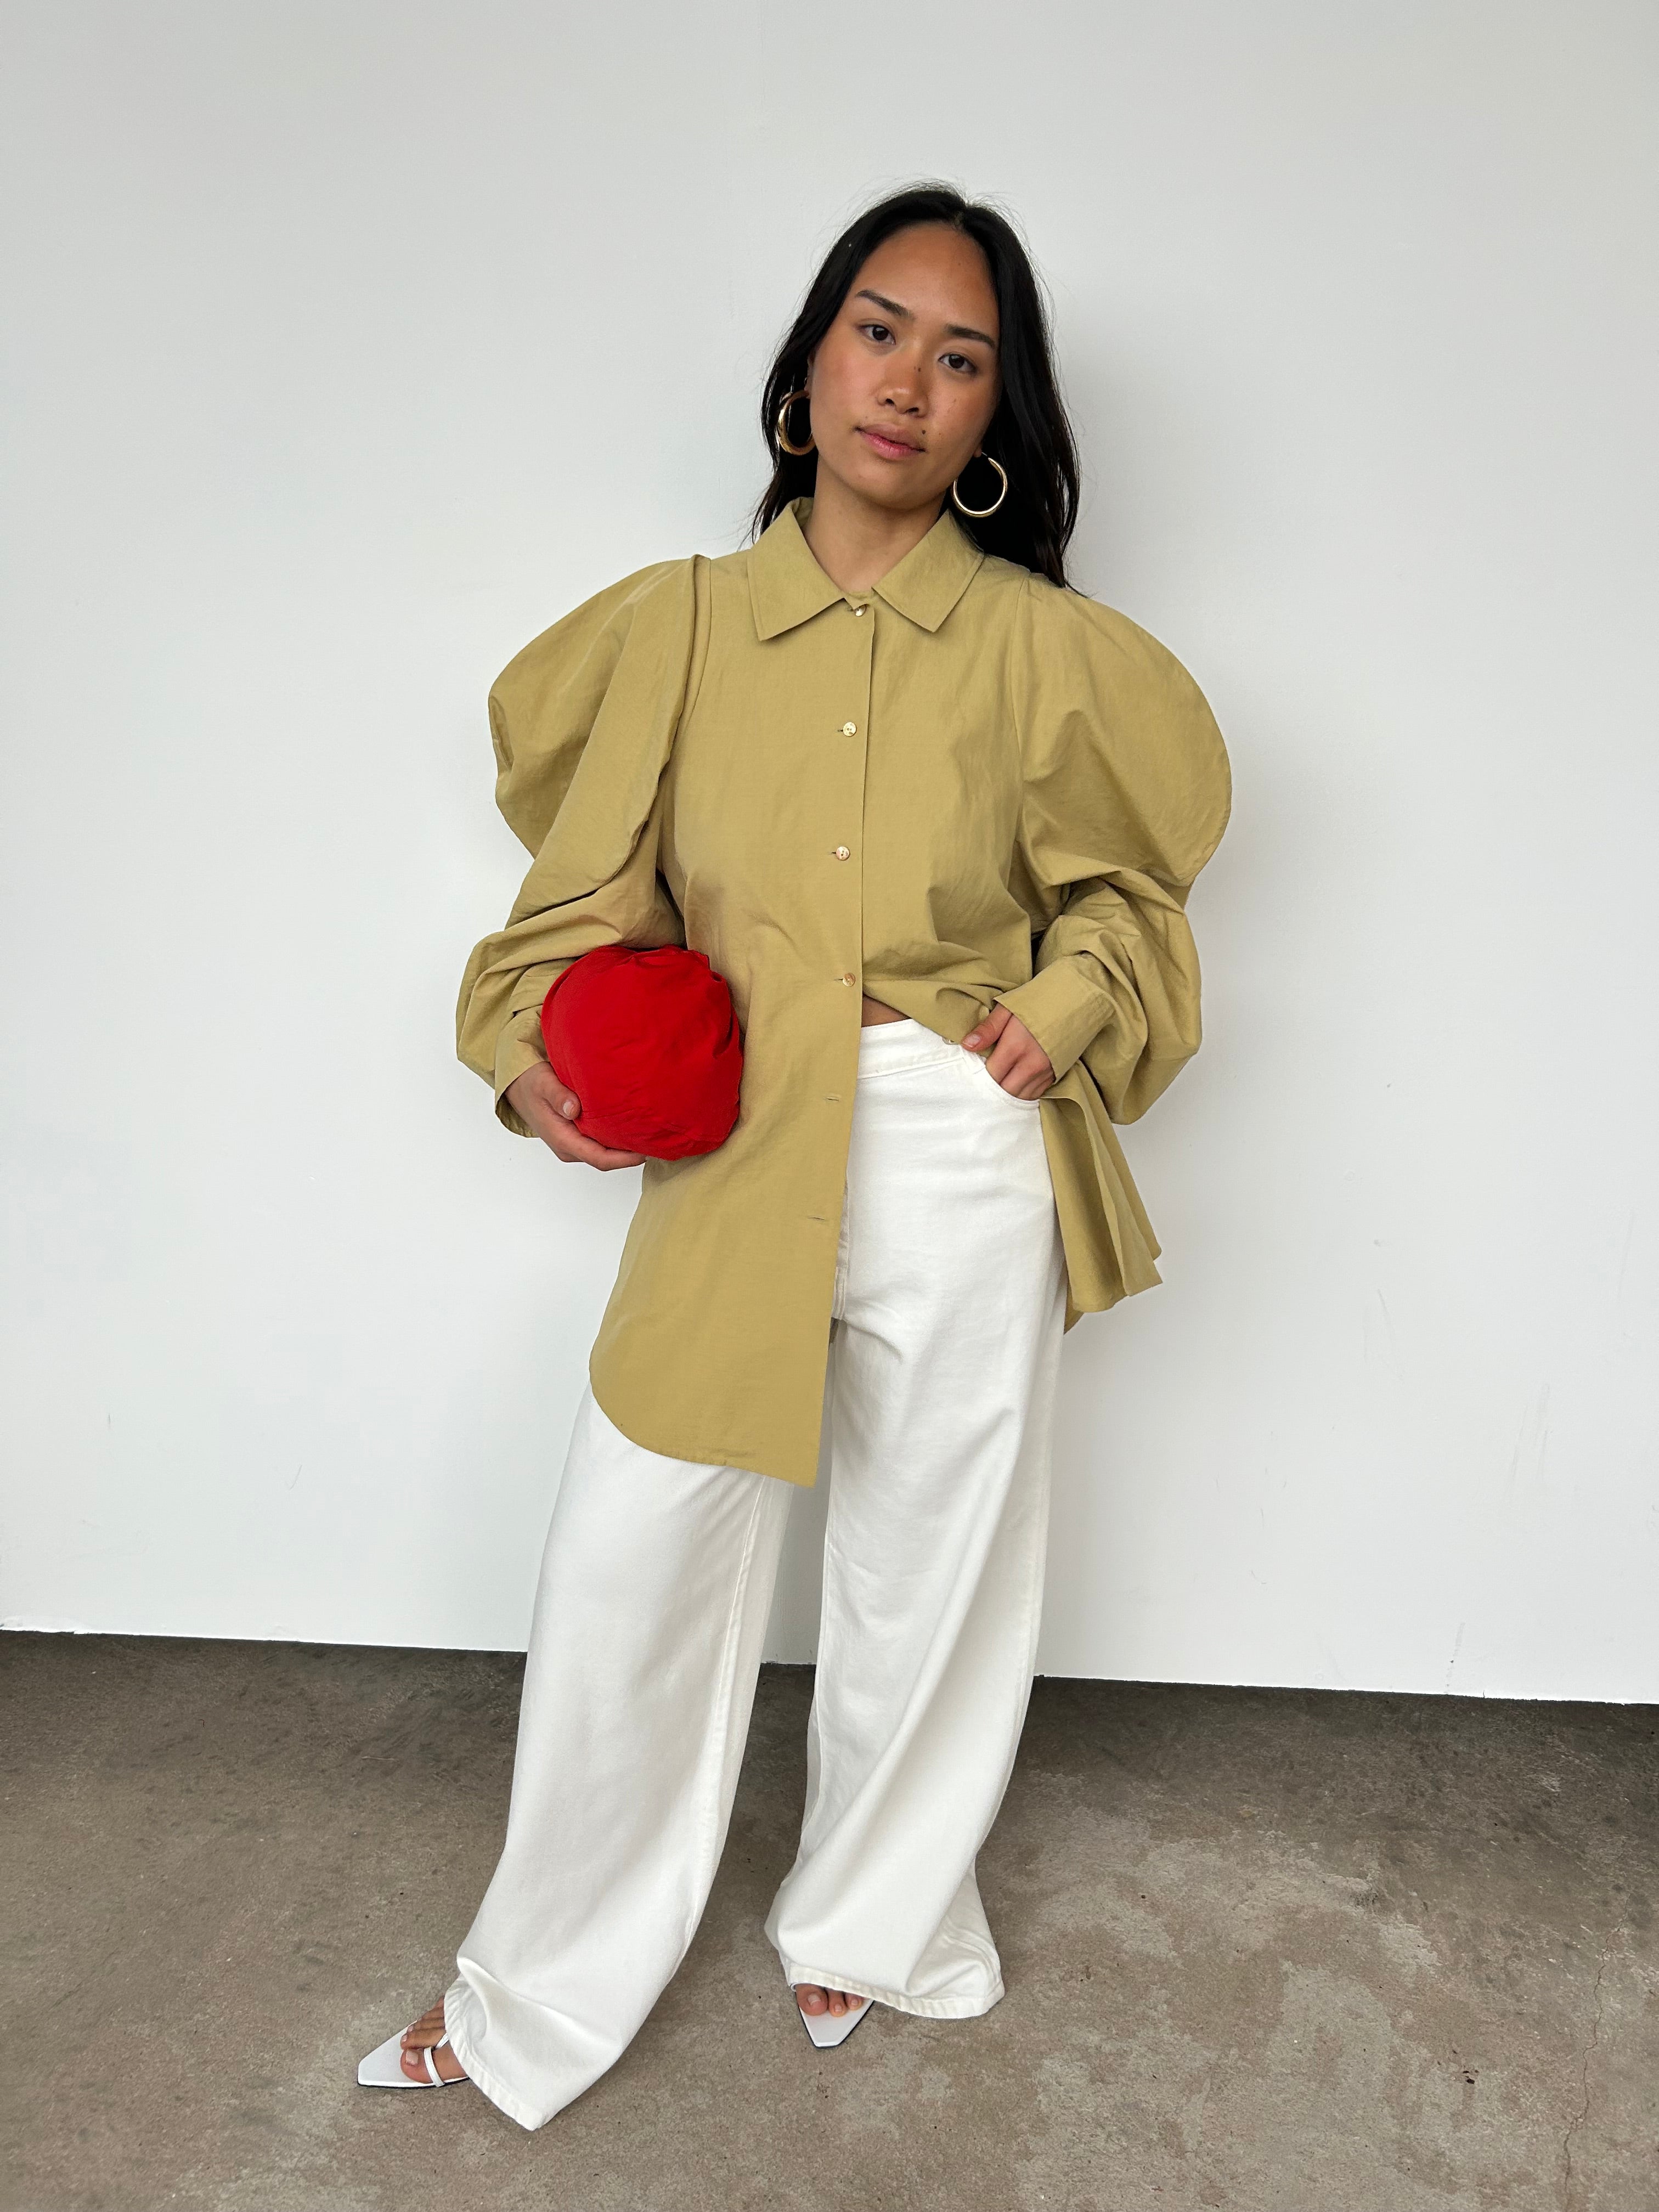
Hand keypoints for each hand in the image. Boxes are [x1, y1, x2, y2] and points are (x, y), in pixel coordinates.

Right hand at [503, 1062, 647, 1170]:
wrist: (517, 1084)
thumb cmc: (530, 1083)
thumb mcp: (542, 1083)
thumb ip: (558, 1095)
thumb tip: (574, 1108)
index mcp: (563, 1140)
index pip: (599, 1158)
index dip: (624, 1159)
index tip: (646, 1151)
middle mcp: (570, 1147)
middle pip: (607, 1158)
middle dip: (631, 1154)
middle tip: (658, 1140)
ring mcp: (574, 1143)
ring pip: (605, 1151)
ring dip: (625, 1146)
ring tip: (650, 1133)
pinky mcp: (578, 1135)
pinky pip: (601, 1142)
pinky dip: (617, 1137)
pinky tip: (633, 1126)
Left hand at [961, 1005, 1055, 1099]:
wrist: (1074, 1001)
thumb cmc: (1038, 1001)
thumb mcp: (1008, 1008)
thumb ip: (988, 1029)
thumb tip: (967, 1046)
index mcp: (1016, 1046)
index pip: (991, 1075)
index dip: (979, 1075)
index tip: (975, 1069)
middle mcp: (1031, 1064)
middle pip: (1004, 1091)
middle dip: (992, 1088)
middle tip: (984, 1078)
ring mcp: (1045, 1072)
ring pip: (1020, 1097)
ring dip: (1007, 1093)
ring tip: (999, 1081)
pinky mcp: (1055, 1075)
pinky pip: (1034, 1094)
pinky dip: (1022, 1092)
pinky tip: (1015, 1082)